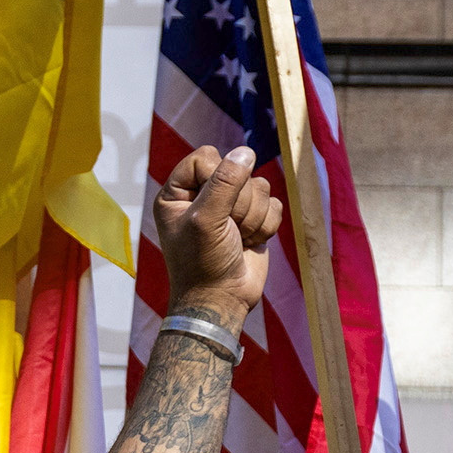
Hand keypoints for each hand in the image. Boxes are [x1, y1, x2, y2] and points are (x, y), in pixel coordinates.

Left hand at [148, 145, 282, 330]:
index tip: (212, 204)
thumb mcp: (205, 220)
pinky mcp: (254, 219)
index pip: (205, 156)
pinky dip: (266, 226)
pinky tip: (249, 244)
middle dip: (239, 204)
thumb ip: (224, 182)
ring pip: (260, 187)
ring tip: (237, 239)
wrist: (221, 301)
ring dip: (253, 218)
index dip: (216, 174)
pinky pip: (273, 204)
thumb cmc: (202, 263)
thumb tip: (246, 152)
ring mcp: (231, 207)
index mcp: (178, 192)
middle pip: (238, 170)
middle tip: (227, 230)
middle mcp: (203, 195)